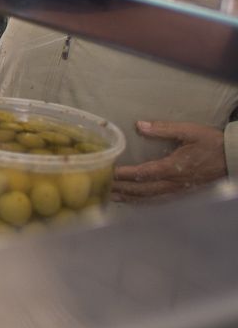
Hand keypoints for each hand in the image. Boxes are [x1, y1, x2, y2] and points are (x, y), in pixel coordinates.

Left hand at [112, 121, 226, 201]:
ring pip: (150, 198)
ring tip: (112, 197)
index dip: (124, 175)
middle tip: (103, 187)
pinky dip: (144, 202)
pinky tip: (134, 200)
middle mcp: (174, 183)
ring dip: (130, 198)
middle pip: (143, 190)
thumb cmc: (211, 143)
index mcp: (173, 168)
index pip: (143, 174)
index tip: (108, 173)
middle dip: (122, 189)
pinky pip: (160, 200)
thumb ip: (163, 129)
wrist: (233, 158)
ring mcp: (179, 191)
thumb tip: (140, 125)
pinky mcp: (183, 193)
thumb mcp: (189, 131)